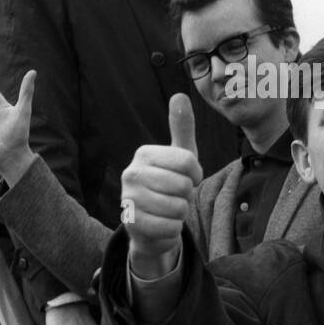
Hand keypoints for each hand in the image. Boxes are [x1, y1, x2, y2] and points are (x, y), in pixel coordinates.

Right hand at [120, 94, 202, 277]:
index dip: (195, 174)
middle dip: (186, 195)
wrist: (151, 224)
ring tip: (168, 209)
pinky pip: (170, 228)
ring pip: (178, 208)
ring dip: (180, 214)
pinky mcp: (131, 225)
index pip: (188, 161)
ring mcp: (128, 199)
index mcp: (144, 154)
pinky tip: (162, 224)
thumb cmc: (169, 185)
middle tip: (174, 196)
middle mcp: (130, 173)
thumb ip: (181, 127)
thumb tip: (180, 94)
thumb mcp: (180, 155)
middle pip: (183, 186)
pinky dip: (173, 230)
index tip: (187, 177)